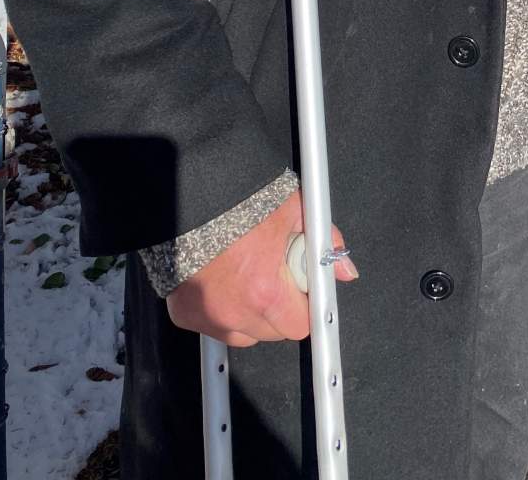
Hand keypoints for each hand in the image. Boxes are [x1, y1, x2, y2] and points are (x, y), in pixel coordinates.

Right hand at [166, 189, 357, 346]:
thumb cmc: (241, 201)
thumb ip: (324, 241)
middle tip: (273, 275)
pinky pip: (212, 325)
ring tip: (247, 276)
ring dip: (250, 314)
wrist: (193, 194)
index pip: (299, 325)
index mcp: (266, 292)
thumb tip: (344, 267)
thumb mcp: (294, 209)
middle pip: (272, 332)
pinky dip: (218, 311)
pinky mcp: (184, 313)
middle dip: (279, 310)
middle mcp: (234, 312)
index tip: (303, 295)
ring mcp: (207, 316)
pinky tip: (222, 281)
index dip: (305, 308)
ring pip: (242, 333)